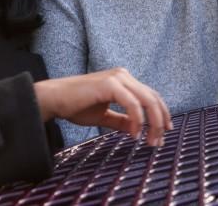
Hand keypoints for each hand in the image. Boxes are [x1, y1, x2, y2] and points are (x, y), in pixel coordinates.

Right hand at [34, 68, 172, 146]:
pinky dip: (137, 120)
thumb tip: (136, 130)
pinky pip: (132, 104)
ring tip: (149, 141)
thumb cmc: (75, 105)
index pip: (151, 95)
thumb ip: (121, 120)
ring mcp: (118, 78)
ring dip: (152, 123)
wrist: (53, 99)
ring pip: (147, 100)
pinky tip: (134, 134)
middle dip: (159, 121)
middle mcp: (124, 76)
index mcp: (124, 80)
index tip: (163, 133)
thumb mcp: (104, 115)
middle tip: (158, 142)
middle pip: (153, 98)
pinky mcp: (110, 84)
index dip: (161, 114)